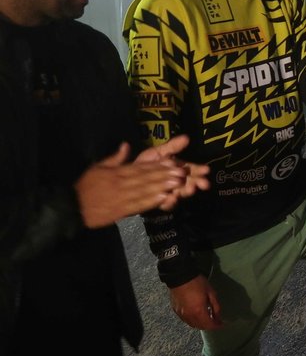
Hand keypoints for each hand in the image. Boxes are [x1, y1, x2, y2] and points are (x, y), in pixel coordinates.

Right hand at [74, 142, 191, 227]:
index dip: (157, 165)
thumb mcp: (98, 167)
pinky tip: (165, 198)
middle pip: (146, 178)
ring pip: (146, 191)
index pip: (140, 168)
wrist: (73, 208)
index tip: (172, 162)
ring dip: (163, 187)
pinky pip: (139, 205)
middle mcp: (121, 183)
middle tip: (182, 172)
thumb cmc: (86, 186)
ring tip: (178, 183)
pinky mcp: (122, 210)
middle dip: (165, 175)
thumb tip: (126, 145)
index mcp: (116, 173)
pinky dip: (152, 201)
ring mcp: (122, 198)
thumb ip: (115, 158)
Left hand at [136, 134, 210, 207]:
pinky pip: (166, 204)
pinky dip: (170, 202)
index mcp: (178, 170)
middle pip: (190, 183)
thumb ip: (172, 147)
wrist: (125, 176)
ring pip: (181, 194)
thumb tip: (186, 137)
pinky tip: (171, 197)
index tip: (206, 170)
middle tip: (203, 184)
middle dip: (198, 184)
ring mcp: (169, 193)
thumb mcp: (158, 152)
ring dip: (186, 192)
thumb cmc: (144, 164)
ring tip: (190, 190)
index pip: (192, 170)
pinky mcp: (159, 202)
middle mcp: (176, 182)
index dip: (199, 170)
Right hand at [169, 275, 222, 329]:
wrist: (180, 276)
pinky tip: (197, 316)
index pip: (209, 325)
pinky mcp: (176, 312)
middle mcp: (189, 316)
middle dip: (209, 326)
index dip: (217, 326)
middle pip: (201, 327)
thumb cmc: (198, 283)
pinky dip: (193, 321)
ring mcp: (181, 315)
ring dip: (201, 324)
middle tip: (216, 321)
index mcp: (199, 312)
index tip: (222, 324)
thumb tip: (218, 317)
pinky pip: (186, 321)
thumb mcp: (211, 293)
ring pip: (193, 325)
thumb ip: (216, 307)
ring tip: (208, 319)